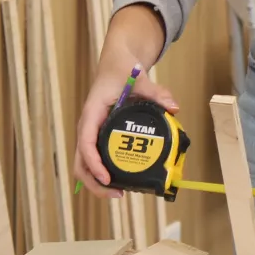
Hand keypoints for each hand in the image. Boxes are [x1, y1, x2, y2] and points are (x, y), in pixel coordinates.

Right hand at [73, 8, 176, 198]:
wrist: (116, 60)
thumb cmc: (123, 69)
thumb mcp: (140, 78)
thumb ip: (156, 92)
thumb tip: (174, 108)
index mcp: (92, 112)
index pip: (85, 142)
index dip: (94, 163)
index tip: (107, 178)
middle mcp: (87, 125)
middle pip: (80, 161)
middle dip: (94, 182)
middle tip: (117, 194)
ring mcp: (91, 132)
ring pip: (84, 163)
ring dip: (96, 181)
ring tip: (119, 193)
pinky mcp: (98, 134)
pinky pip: (93, 158)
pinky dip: (101, 172)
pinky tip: (120, 180)